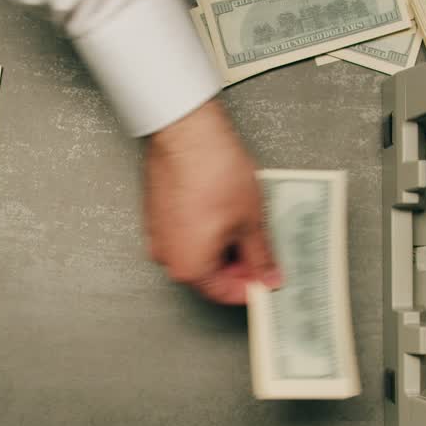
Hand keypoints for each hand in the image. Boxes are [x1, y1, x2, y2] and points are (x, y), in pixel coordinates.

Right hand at [143, 99, 281, 304]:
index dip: (253, 287)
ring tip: (247, 226)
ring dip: (224, 247)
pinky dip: (207, 231)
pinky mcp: (157, 214)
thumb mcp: (250, 221)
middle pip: (210, 275)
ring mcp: (159, 235)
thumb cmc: (211, 170)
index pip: (226, 293)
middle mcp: (168, 256)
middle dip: (239, 266)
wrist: (186, 131)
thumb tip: (267, 273)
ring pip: (198, 252)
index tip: (268, 279)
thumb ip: (261, 256)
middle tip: (264, 253)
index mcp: (189, 267)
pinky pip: (185, 233)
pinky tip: (227, 214)